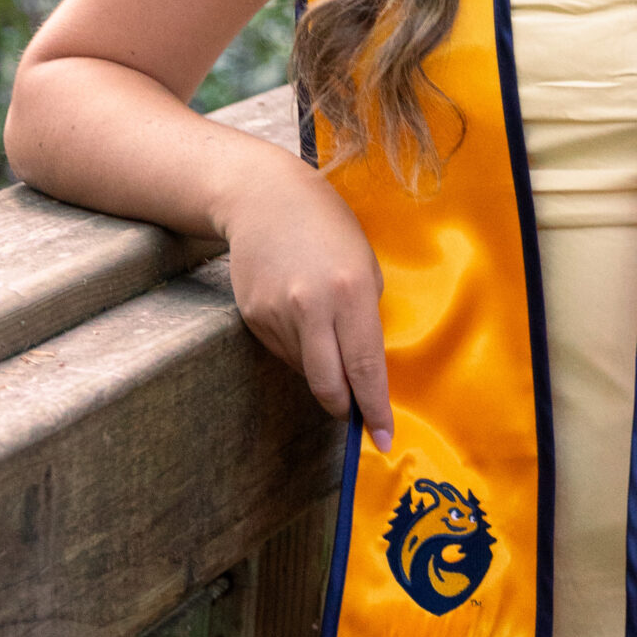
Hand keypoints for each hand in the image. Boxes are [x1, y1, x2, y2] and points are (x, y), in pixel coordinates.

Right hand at [222, 156, 393, 449]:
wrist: (265, 198)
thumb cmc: (328, 227)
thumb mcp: (364, 264)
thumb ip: (366, 316)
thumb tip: (363, 371)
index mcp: (350, 291)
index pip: (365, 367)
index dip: (375, 408)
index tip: (383, 438)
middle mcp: (312, 306)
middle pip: (329, 385)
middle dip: (344, 407)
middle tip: (356, 413)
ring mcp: (278, 313)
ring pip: (304, 370)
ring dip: (320, 368)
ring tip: (323, 326)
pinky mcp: (254, 316)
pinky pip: (282, 351)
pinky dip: (297, 348)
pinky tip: (300, 314)